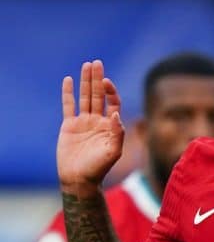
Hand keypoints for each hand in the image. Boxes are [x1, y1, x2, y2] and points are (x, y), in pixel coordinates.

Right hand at [57, 60, 123, 193]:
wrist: (79, 179)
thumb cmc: (99, 168)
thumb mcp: (113, 152)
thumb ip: (117, 133)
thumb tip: (115, 114)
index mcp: (110, 125)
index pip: (112, 102)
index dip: (111, 91)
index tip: (106, 82)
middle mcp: (97, 121)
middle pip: (98, 95)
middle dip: (97, 79)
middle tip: (96, 62)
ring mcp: (83, 122)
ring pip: (85, 97)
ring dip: (85, 81)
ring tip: (86, 65)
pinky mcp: (69, 126)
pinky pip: (68, 106)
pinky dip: (68, 93)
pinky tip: (68, 80)